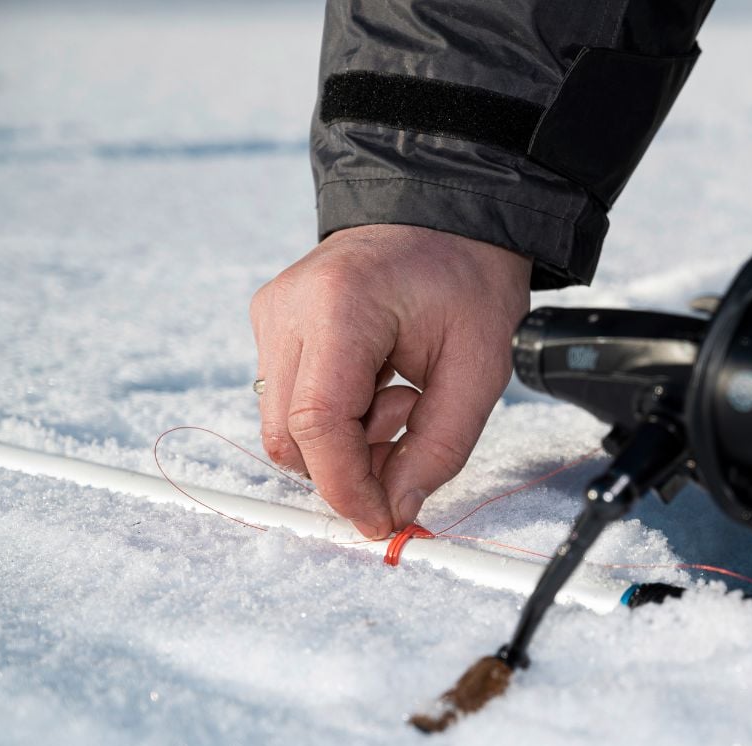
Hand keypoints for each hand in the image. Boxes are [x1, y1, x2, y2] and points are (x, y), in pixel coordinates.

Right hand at [250, 224, 531, 537]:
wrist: (446, 216)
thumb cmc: (466, 276)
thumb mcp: (479, 368)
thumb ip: (440, 448)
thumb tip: (398, 510)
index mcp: (338, 307)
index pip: (316, 426)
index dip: (346, 488)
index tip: (382, 522)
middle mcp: (287, 308)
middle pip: (288, 437)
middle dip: (350, 464)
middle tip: (410, 433)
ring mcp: (272, 315)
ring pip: (286, 427)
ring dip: (346, 440)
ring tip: (402, 396)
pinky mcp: (274, 325)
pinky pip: (291, 402)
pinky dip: (337, 416)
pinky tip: (380, 383)